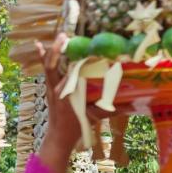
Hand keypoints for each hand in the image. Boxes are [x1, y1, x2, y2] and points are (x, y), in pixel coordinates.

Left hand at [37, 34, 103, 169]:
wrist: (59, 136)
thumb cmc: (76, 126)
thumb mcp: (94, 116)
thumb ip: (111, 108)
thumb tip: (132, 104)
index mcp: (67, 95)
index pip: (72, 74)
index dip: (80, 62)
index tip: (90, 52)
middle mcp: (56, 88)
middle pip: (54, 66)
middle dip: (58, 51)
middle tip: (65, 36)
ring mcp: (50, 87)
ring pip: (49, 65)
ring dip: (53, 50)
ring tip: (60, 36)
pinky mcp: (48, 86)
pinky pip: (46, 69)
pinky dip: (43, 57)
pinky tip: (39, 45)